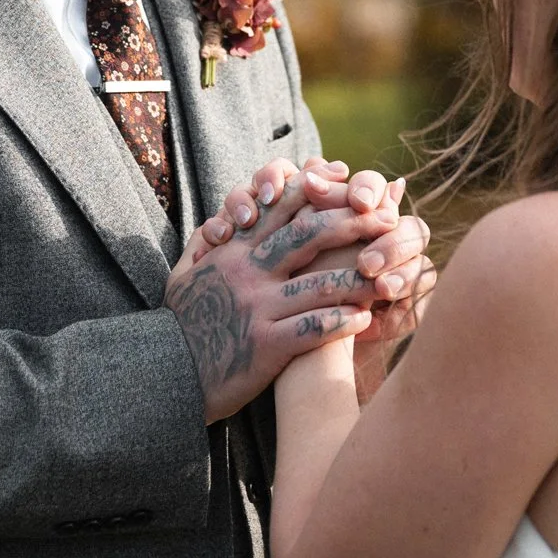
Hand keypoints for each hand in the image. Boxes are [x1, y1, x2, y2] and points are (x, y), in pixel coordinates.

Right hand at [164, 176, 388, 422]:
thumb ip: (204, 244)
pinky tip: (365, 319)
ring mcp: (257, 308)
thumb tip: (222, 221)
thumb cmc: (180, 323)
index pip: (281, 210)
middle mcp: (247, 272)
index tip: (349, 183)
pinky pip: (311, 329)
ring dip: (358, 279)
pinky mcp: (265, 344)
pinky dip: (340, 323)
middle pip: (308, 237)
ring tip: (389, 276)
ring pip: (318, 284)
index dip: (317, 192)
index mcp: (233, 251)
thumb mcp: (184, 274)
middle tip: (388, 219)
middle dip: (352, 224)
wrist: (167, 374)